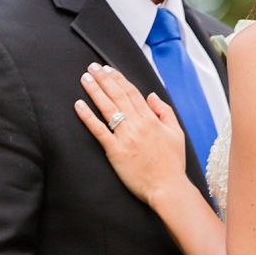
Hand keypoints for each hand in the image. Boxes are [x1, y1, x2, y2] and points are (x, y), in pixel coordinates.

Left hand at [74, 63, 187, 206]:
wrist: (168, 187)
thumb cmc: (172, 163)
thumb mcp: (176, 134)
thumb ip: (165, 112)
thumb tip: (152, 96)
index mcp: (152, 120)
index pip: (132, 93)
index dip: (119, 79)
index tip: (108, 69)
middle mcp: (138, 125)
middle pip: (118, 96)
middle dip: (104, 79)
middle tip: (92, 67)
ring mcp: (125, 137)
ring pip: (107, 108)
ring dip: (94, 91)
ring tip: (85, 79)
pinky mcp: (115, 151)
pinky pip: (99, 130)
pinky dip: (88, 117)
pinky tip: (79, 105)